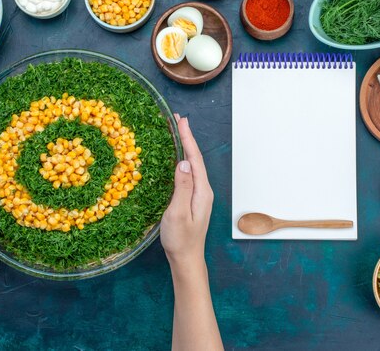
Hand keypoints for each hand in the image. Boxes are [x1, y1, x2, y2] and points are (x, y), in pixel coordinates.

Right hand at [160, 115, 213, 270]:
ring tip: (177, 132)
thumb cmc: (181, 239)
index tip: (182, 121)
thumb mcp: (178, 213)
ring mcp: (199, 195)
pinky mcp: (193, 199)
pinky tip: (176, 158)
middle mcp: (203, 190)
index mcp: (202, 191)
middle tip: (178, 120)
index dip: (188, 139)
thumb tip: (183, 163)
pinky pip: (188, 174)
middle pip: (195, 159)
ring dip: (185, 148)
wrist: (187, 259)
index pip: (194, 159)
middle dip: (187, 138)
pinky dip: (182, 161)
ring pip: (192, 165)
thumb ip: (182, 188)